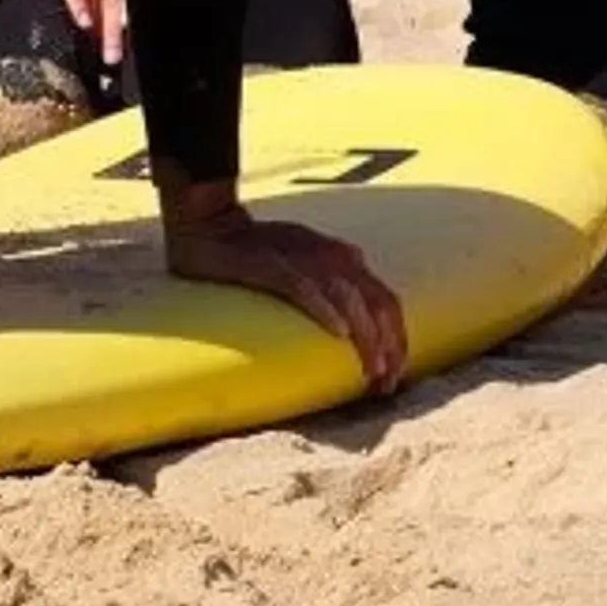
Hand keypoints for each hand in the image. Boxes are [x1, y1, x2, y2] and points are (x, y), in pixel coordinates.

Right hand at [162, 182, 408, 393]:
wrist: (209, 222)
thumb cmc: (259, 248)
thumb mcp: (307, 262)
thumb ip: (333, 281)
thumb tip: (354, 317)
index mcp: (343, 257)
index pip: (386, 300)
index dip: (397, 338)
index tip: (394, 374)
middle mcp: (331, 255)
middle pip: (377, 301)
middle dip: (389, 345)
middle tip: (386, 383)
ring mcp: (302, 258)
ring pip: (348, 298)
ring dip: (366, 335)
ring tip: (372, 368)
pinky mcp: (271, 264)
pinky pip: (305, 288)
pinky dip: (325, 309)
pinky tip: (339, 333)